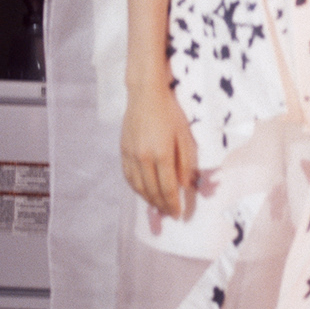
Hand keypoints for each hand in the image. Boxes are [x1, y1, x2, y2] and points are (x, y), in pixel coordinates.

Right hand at [122, 77, 199, 218]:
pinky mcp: (123, 151)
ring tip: (158, 207)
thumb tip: (186, 186)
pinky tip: (143, 192)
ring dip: (148, 200)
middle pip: (152, 191)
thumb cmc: (170, 112)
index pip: (168, 188)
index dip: (173, 203)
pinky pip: (128, 176)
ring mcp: (130, 155)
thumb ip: (185, 162)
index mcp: (161, 154)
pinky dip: (136, 188)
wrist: (145, 94)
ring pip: (138, 186)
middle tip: (170, 214)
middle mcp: (143, 158)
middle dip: (162, 205)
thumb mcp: (184, 136)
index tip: (179, 214)